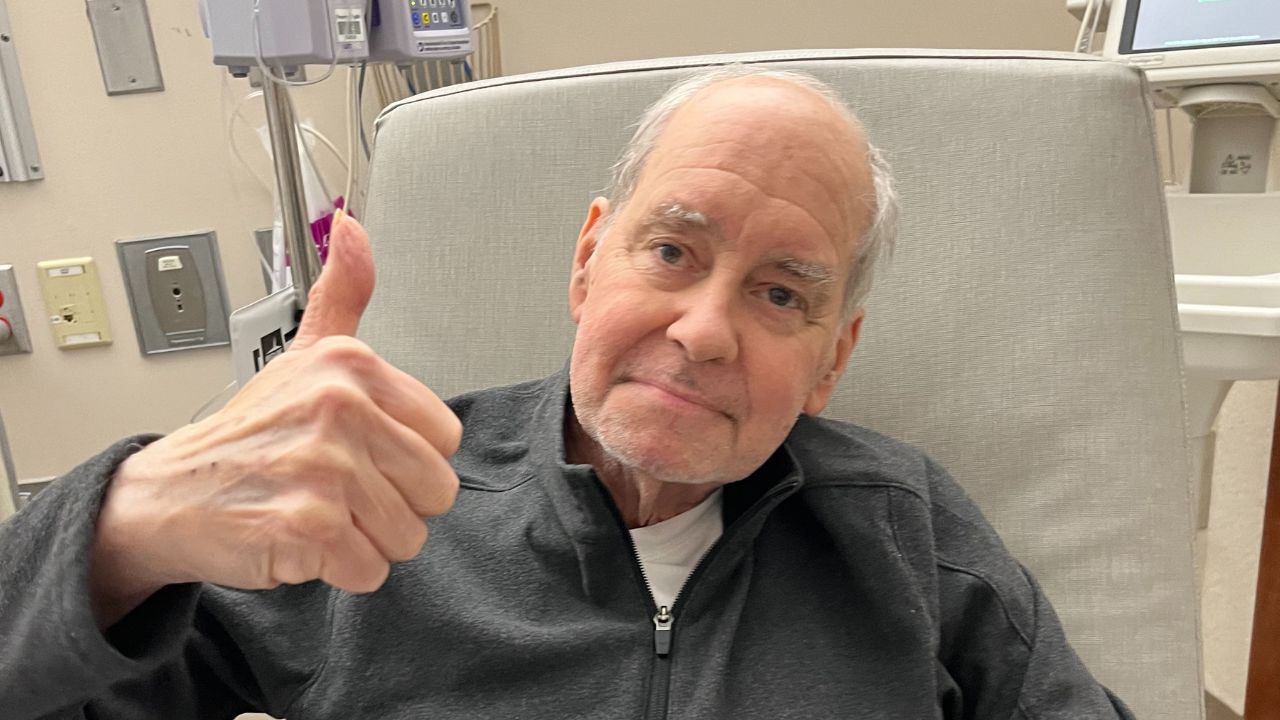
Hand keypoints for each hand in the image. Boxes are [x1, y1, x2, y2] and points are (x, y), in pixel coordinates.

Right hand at [90, 217, 461, 627]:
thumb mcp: (301, 353)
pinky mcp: (308, 526)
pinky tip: (302, 539)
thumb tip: (352, 230)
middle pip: (436, 491)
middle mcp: (340, 410)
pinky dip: (339, 570)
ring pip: (408, 536)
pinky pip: (369, 570)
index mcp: (352, 366)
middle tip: (339, 489)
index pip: (446, 436)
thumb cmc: (247, 432)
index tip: (364, 452)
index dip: (409, 457)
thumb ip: (342, 294)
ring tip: (319, 511)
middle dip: (393, 504)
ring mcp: (324, 468)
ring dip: (366, 539)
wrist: (168, 494)